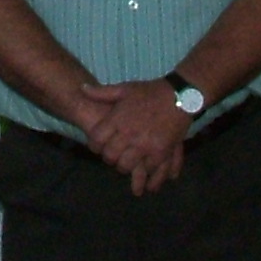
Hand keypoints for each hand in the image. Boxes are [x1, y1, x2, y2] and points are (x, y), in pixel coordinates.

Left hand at [76, 79, 188, 194]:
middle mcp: (128, 134)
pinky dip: (144, 171)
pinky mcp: (160, 152)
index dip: (95, 145)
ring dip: (124, 166)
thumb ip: (102, 92)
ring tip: (127, 163)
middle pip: (109, 156)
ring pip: (125, 166)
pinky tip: (143, 170)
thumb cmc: (150, 92)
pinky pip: (146, 169)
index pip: (97, 140)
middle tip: (113, 156)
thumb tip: (81, 89)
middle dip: (109, 158)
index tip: (98, 145)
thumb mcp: (124, 88)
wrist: (179, 96)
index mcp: (117, 119)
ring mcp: (144, 145)